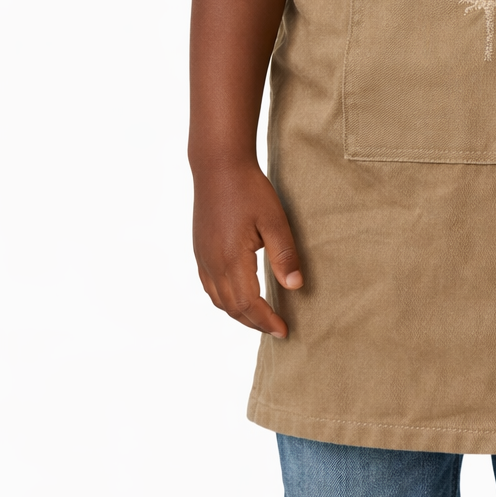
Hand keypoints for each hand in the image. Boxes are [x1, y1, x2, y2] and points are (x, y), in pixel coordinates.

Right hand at [193, 160, 302, 337]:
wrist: (218, 165)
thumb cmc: (249, 189)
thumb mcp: (274, 220)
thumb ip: (285, 255)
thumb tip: (295, 287)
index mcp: (231, 259)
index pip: (248, 304)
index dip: (266, 321)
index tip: (284, 331)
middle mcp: (212, 264)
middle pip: (232, 308)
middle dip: (254, 322)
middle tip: (276, 329)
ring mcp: (202, 257)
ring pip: (218, 300)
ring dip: (239, 314)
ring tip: (260, 318)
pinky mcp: (200, 249)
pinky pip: (209, 286)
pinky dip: (224, 300)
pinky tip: (238, 297)